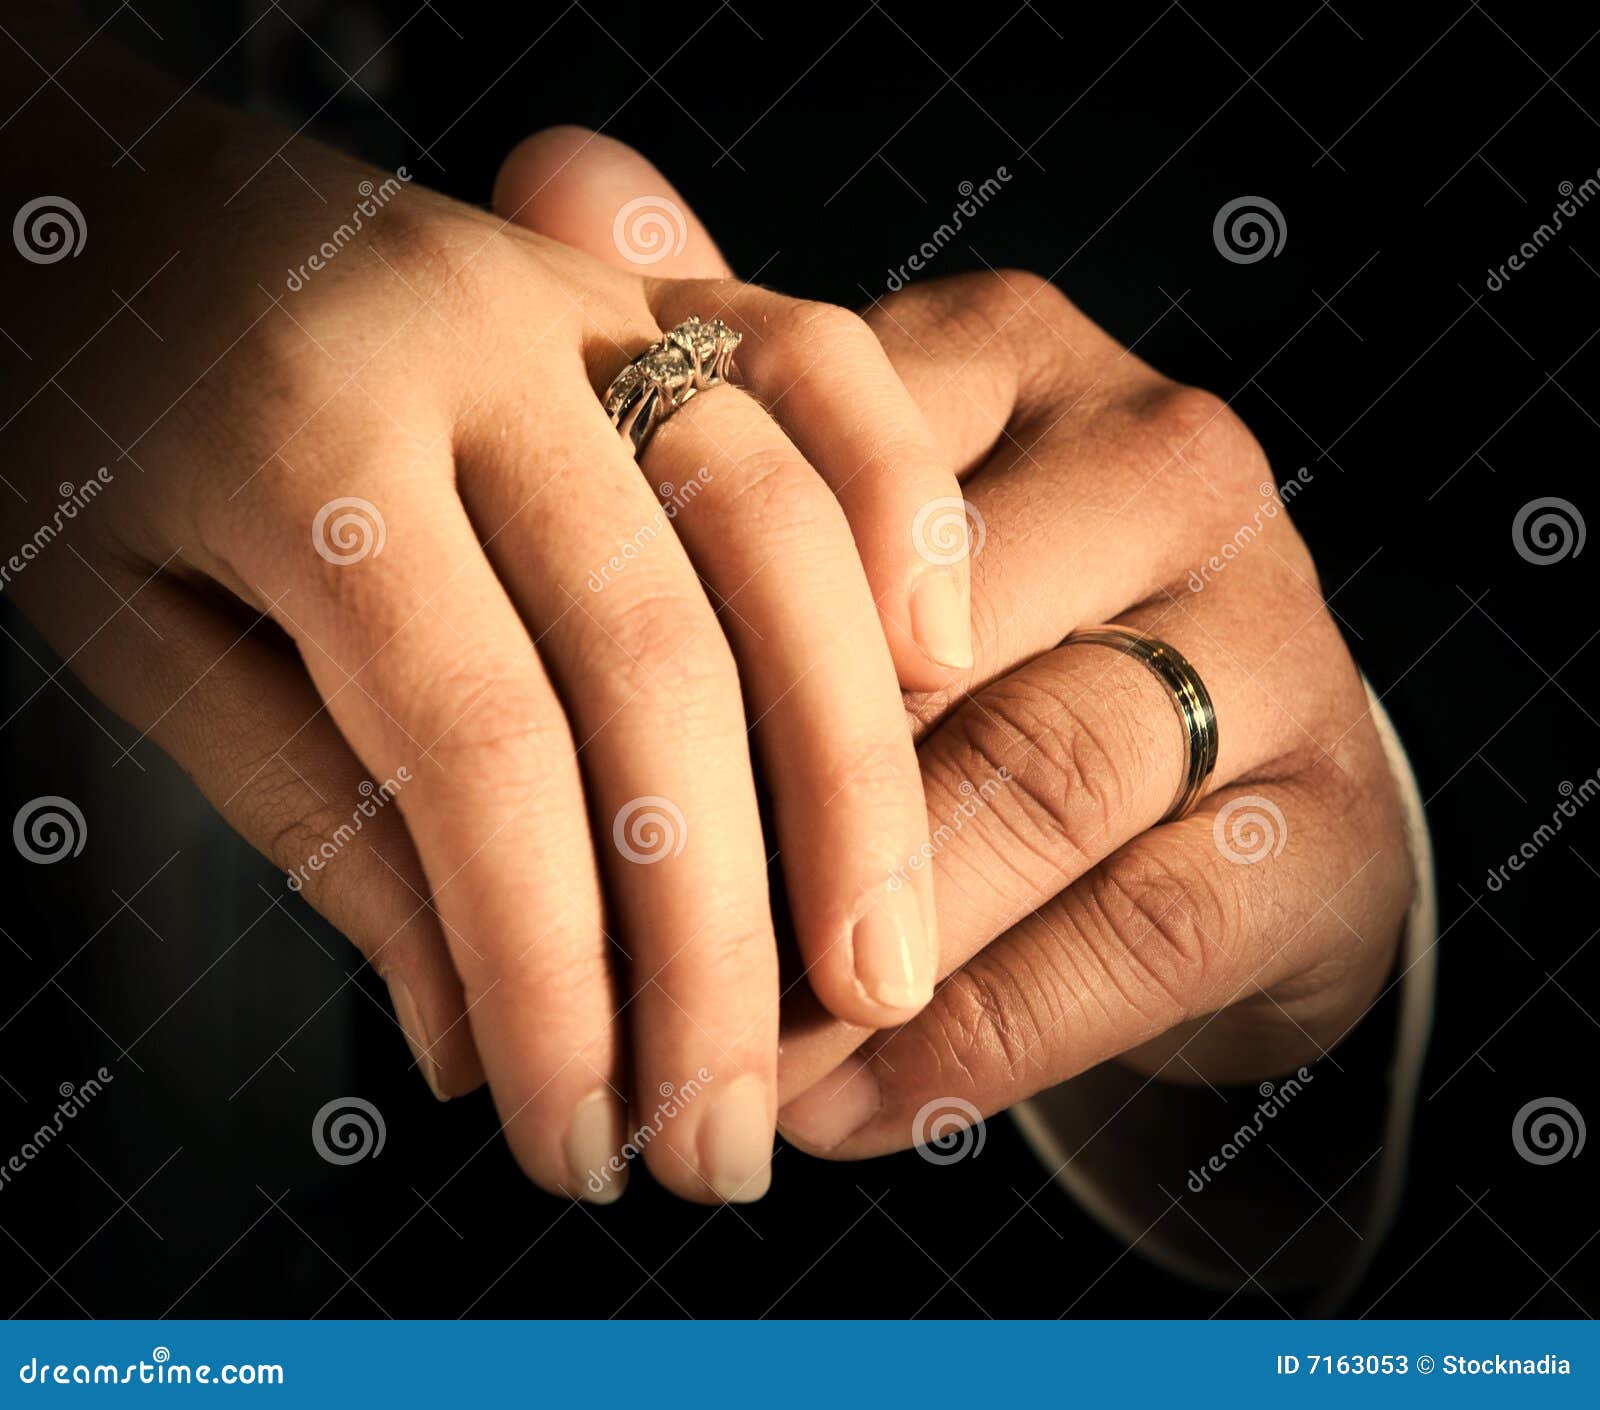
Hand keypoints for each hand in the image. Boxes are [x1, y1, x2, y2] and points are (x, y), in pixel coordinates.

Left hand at [0, 30, 969, 1201]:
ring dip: (854, 777)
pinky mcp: (654, 285)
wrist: (93, 188)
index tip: (578, 1149)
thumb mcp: (134, 633)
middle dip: (716, 931)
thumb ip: (322, 821)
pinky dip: (902, 510)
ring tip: (879, 976)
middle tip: (729, 1136)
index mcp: (302, 439)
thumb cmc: (78, 412)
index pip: (477, 753)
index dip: (550, 977)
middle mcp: (471, 347)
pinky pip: (825, 369)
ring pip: (783, 537)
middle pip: (661, 665)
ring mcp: (583, 299)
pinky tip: (941, 663)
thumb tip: (482, 1047)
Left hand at [493, 129, 1415, 1154]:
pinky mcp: (1325, 820)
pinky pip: (1133, 935)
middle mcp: (1164, 464)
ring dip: (847, 949)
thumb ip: (717, 370)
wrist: (1212, 798)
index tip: (531, 771)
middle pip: (919, 634)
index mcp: (1018, 358)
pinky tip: (849, 1110)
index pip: (812, 463)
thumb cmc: (983, 635)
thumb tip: (553, 164)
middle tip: (593, 962)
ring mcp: (1271, 641)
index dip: (666, 629)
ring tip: (708, 1066)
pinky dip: (973, 1041)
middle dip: (744, 820)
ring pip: (1032, 779)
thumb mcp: (844, 495)